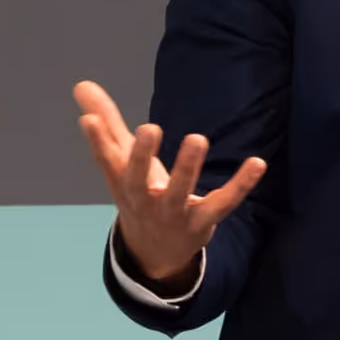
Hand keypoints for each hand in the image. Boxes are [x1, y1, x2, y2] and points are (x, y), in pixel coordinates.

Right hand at [74, 79, 264, 293]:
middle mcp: (144, 199)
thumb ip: (106, 124)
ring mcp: (173, 212)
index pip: (107, 161)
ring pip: (180, 192)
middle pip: (138, 180)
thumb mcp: (120, 163)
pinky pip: (223, 202)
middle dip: (141, 156)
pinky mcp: (203, 220)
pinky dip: (241, 185)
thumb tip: (81, 85)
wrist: (155, 253)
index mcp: (122, 183)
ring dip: (188, 167)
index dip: (97, 141)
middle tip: (147, 129)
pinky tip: (257, 163)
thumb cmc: (138, 194)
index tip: (90, 120)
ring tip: (197, 138)